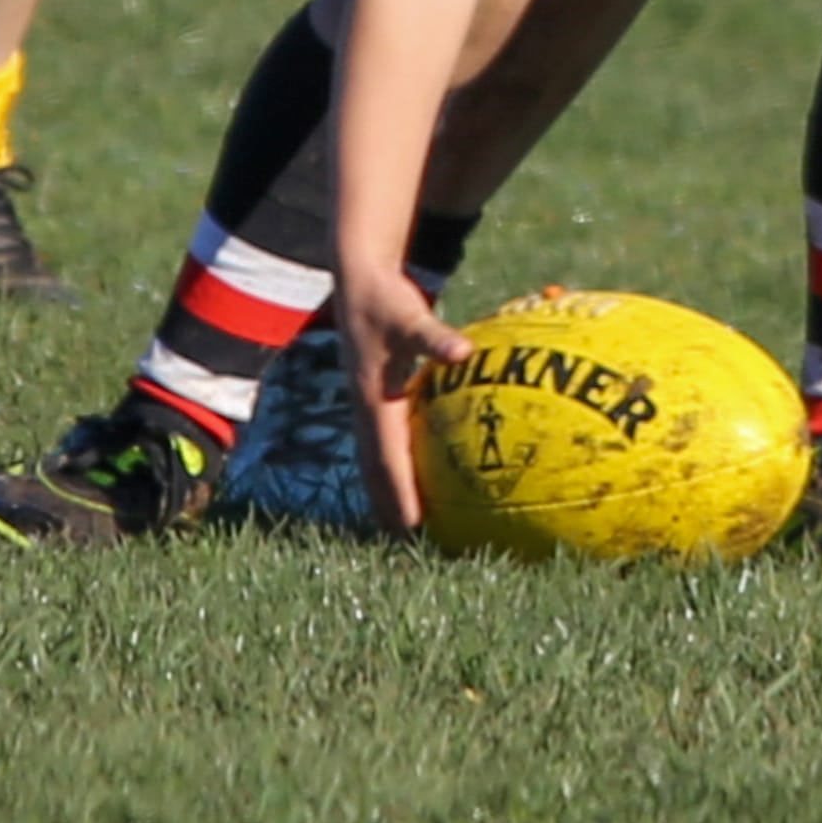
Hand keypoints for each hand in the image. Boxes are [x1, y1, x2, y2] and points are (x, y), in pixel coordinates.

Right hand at [339, 261, 472, 532]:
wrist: (358, 281)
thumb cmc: (385, 299)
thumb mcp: (408, 316)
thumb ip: (434, 336)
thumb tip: (463, 352)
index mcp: (371, 400)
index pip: (386, 458)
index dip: (398, 492)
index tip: (414, 525)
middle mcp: (366, 409)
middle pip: (377, 469)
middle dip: (390, 505)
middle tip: (413, 542)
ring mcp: (367, 405)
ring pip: (377, 458)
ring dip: (390, 489)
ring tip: (412, 524)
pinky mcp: (376, 396)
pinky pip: (387, 439)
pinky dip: (398, 461)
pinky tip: (425, 468)